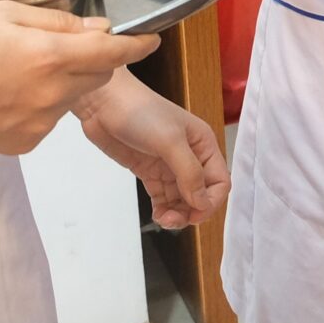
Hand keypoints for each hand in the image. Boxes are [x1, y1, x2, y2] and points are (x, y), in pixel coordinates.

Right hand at [0, 1, 153, 155]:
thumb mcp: (4, 15)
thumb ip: (57, 22)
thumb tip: (97, 29)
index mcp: (49, 57)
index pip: (110, 51)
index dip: (135, 45)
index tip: (151, 40)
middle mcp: (51, 94)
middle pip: (97, 77)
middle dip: (92, 61)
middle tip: (58, 49)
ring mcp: (39, 124)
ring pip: (71, 100)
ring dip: (61, 85)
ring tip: (17, 73)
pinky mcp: (24, 144)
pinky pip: (47, 121)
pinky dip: (39, 106)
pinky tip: (5, 96)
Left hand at [77, 71, 229, 229]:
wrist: (104, 102)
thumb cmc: (141, 113)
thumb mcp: (170, 141)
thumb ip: (189, 173)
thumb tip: (202, 203)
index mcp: (203, 144)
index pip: (219, 181)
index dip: (210, 201)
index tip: (193, 214)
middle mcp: (191, 156)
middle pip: (201, 193)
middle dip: (191, 210)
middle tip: (171, 220)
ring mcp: (168, 164)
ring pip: (182, 198)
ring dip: (176, 213)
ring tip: (162, 219)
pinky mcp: (149, 170)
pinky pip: (163, 196)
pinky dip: (163, 208)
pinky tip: (157, 215)